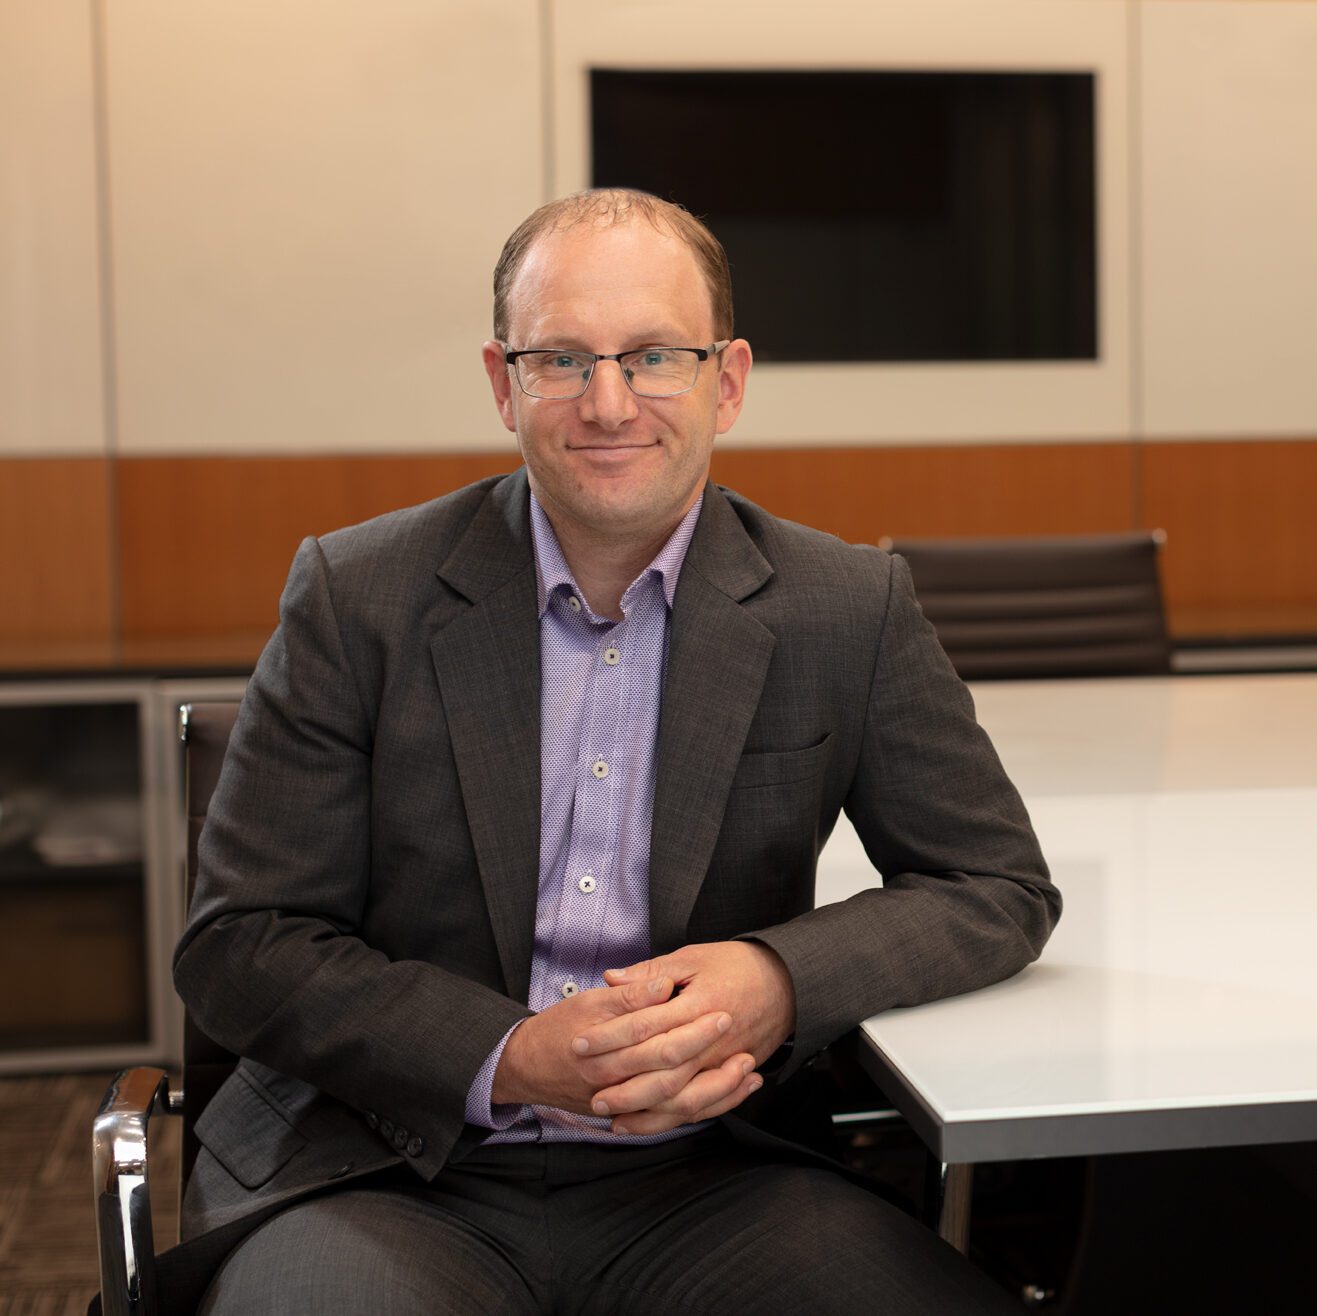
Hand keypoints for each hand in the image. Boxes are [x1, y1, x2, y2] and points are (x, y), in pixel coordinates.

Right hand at [491, 975, 738, 1115]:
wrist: (525, 1067)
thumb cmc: (558, 1028)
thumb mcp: (589, 1001)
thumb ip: (628, 995)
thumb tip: (663, 985)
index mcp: (605, 1046)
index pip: (656, 1037)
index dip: (692, 1025)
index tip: (723, 1010)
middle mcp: (615, 1080)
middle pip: (672, 1075)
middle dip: (712, 1059)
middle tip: (743, 1042)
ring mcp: (623, 1103)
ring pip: (678, 1107)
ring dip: (717, 1091)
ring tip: (748, 1071)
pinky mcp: (630, 1114)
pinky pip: (674, 1119)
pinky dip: (705, 1108)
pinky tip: (731, 1093)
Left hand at [575, 941, 796, 1134]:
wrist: (787, 982)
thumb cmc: (738, 965)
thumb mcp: (693, 957)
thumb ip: (651, 972)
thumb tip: (611, 978)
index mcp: (698, 1005)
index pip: (645, 1026)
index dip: (610, 1037)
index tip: (580, 1044)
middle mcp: (711, 1041)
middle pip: (662, 1072)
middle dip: (624, 1086)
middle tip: (592, 1093)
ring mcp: (723, 1062)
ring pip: (681, 1098)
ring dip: (646, 1111)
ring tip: (613, 1116)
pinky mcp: (730, 1074)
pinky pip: (701, 1105)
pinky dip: (674, 1118)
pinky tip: (649, 1122)